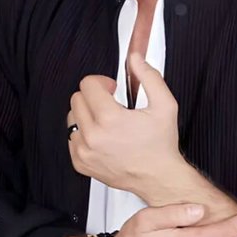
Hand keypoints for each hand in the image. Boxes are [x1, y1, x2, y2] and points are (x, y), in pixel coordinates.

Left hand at [66, 52, 184, 195]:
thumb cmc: (161, 144)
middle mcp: (93, 136)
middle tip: (111, 104)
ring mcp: (85, 151)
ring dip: (87, 115)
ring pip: (72, 118)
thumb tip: (135, 58)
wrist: (159, 177)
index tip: (112, 89)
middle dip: (94, 96)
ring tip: (107, 122)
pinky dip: (84, 134)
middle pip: (77, 98)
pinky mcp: (81, 163)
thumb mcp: (165, 104)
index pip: (88, 84)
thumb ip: (149, 76)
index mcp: (110, 119)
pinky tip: (102, 138)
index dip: (102, 82)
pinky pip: (72, 138)